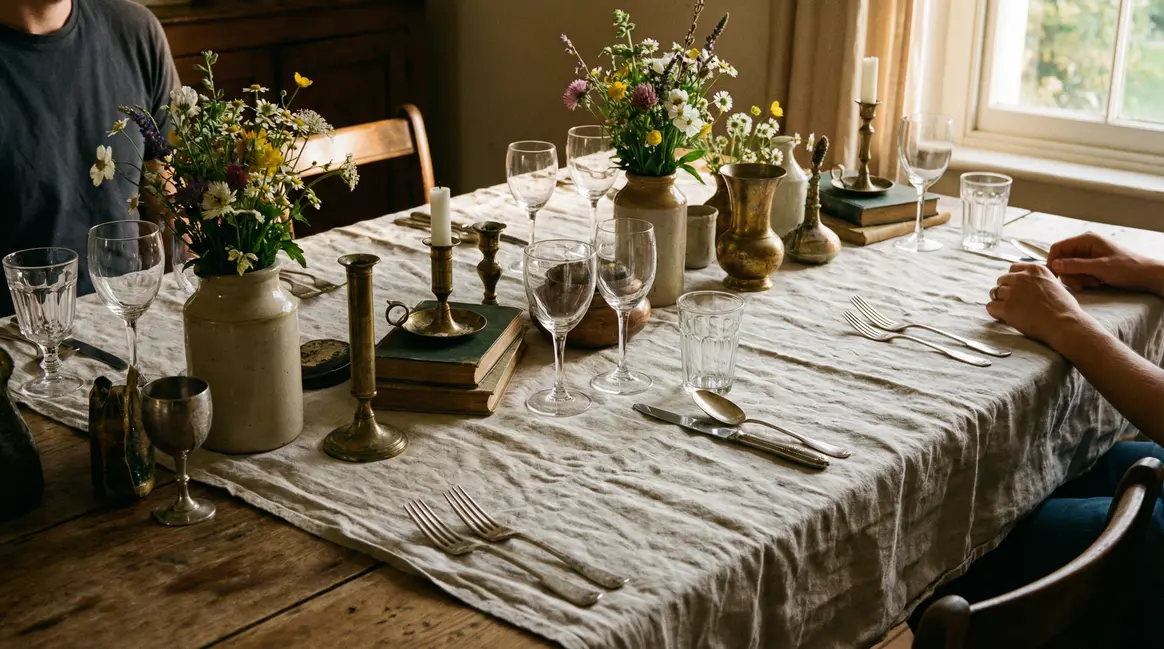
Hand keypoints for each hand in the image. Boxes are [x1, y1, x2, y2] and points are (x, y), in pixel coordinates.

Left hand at [987, 263, 1091, 347]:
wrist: (1065, 323)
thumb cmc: (1064, 308)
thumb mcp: (1055, 284)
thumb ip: (1039, 281)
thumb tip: (1030, 286)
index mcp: (1035, 269)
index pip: (1013, 269)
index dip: (1013, 280)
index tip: (1017, 289)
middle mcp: (1022, 277)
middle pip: (1001, 280)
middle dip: (1005, 290)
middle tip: (1013, 302)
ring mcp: (1013, 292)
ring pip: (994, 292)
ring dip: (999, 301)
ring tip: (1009, 310)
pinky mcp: (1007, 307)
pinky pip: (990, 306)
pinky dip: (995, 312)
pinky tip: (1004, 317)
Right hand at [1046, 233, 1163, 294]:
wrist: (1147, 276)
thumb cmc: (1127, 268)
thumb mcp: (1099, 267)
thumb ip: (1075, 265)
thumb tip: (1054, 265)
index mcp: (1087, 240)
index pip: (1058, 247)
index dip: (1053, 262)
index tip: (1055, 277)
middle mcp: (1085, 246)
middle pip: (1063, 260)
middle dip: (1069, 274)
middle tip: (1081, 284)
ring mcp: (1089, 256)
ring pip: (1070, 268)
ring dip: (1078, 279)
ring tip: (1093, 283)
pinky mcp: (1092, 265)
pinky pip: (1079, 273)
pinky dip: (1083, 280)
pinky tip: (1096, 283)